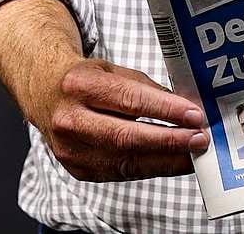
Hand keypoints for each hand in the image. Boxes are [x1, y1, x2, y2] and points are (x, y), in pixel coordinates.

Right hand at [30, 57, 207, 181]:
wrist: (44, 94)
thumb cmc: (84, 80)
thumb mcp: (113, 71)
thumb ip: (147, 89)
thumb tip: (185, 109)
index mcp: (79, 85)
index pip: (129, 101)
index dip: (166, 110)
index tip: (195, 115)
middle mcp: (70, 119)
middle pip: (126, 137)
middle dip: (169, 141)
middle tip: (199, 140)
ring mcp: (70, 149)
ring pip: (125, 161)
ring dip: (165, 161)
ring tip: (192, 156)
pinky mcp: (76, 169)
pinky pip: (120, 172)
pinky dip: (149, 168)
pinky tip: (170, 163)